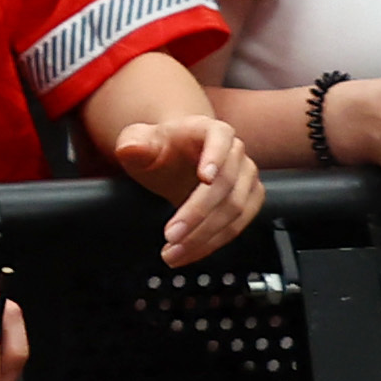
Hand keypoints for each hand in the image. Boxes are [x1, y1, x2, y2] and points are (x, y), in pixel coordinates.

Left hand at [114, 107, 262, 264]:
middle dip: (197, 214)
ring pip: (234, 211)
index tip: (204, 179)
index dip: (214, 157)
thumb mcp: (138, 141)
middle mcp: (234, 151)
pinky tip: (189, 252)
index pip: (219, 137)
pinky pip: (236, 226)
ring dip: (204, 237)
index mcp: (209, 128)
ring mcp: (246, 176)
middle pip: (225, 185)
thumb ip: (134, 143)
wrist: (174, 158)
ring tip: (173, 252)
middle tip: (171, 235)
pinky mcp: (249, 200)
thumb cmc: (158, 148)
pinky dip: (212, 243)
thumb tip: (132, 148)